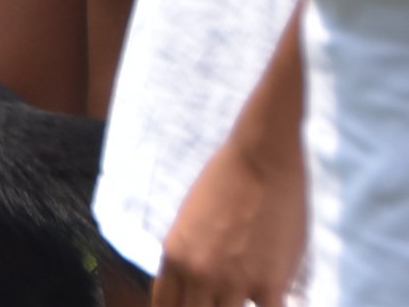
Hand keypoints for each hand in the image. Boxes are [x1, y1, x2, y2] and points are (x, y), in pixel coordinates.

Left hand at [154, 120, 306, 306]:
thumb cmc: (228, 183)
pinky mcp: (270, 283)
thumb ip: (189, 258)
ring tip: (251, 294)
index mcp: (173, 255)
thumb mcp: (190, 221)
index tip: (194, 305)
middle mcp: (197, 272)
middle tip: (222, 299)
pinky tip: (275, 299)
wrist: (261, 157)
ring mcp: (233, 281)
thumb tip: (196, 288)